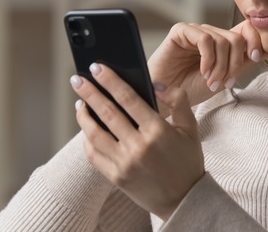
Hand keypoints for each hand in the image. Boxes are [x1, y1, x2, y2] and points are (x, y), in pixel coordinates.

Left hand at [72, 62, 203, 220]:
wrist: (183, 200)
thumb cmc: (187, 161)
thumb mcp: (190, 128)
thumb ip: (177, 100)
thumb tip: (154, 84)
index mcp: (158, 131)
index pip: (128, 98)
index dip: (110, 81)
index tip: (97, 67)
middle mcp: (139, 146)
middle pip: (107, 113)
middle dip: (89, 92)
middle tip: (77, 79)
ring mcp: (124, 163)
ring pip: (94, 134)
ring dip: (83, 115)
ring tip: (80, 102)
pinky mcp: (115, 177)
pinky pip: (93, 154)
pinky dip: (87, 139)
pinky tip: (87, 128)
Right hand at [147, 20, 267, 110]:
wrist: (166, 99)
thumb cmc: (192, 89)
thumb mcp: (225, 77)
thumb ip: (243, 62)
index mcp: (222, 42)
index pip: (246, 29)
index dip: (255, 41)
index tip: (256, 58)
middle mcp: (210, 34)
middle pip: (236, 38)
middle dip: (234, 64)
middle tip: (225, 82)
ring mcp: (196, 31)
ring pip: (222, 41)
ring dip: (220, 66)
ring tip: (211, 82)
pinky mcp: (181, 31)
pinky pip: (204, 39)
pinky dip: (208, 59)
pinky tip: (203, 72)